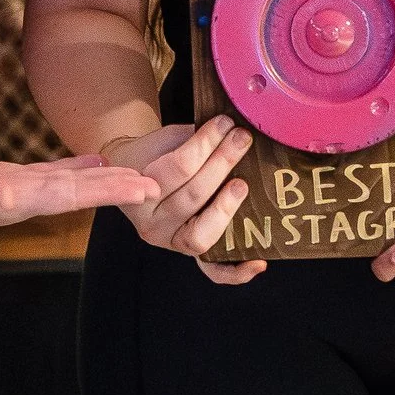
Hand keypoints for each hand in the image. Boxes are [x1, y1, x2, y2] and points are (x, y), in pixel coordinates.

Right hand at [0, 152, 157, 232]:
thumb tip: (9, 192)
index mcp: (18, 201)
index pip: (75, 195)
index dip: (112, 191)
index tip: (147, 189)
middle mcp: (24, 200)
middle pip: (83, 193)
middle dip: (122, 188)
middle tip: (163, 183)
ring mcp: (17, 192)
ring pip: (73, 186)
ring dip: (106, 182)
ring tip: (139, 174)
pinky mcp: (6, 182)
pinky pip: (52, 176)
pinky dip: (77, 171)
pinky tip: (93, 164)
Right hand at [108, 116, 266, 284]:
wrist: (135, 173)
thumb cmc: (156, 153)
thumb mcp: (165, 140)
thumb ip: (191, 138)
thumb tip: (230, 127)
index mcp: (138, 191)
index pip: (177, 168)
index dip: (204, 143)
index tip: (224, 122)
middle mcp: (151, 224)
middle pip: (191, 197)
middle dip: (221, 163)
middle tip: (242, 139)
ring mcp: (171, 242)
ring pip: (201, 235)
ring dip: (226, 208)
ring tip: (243, 184)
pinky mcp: (190, 254)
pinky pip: (212, 271)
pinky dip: (235, 271)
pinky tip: (258, 262)